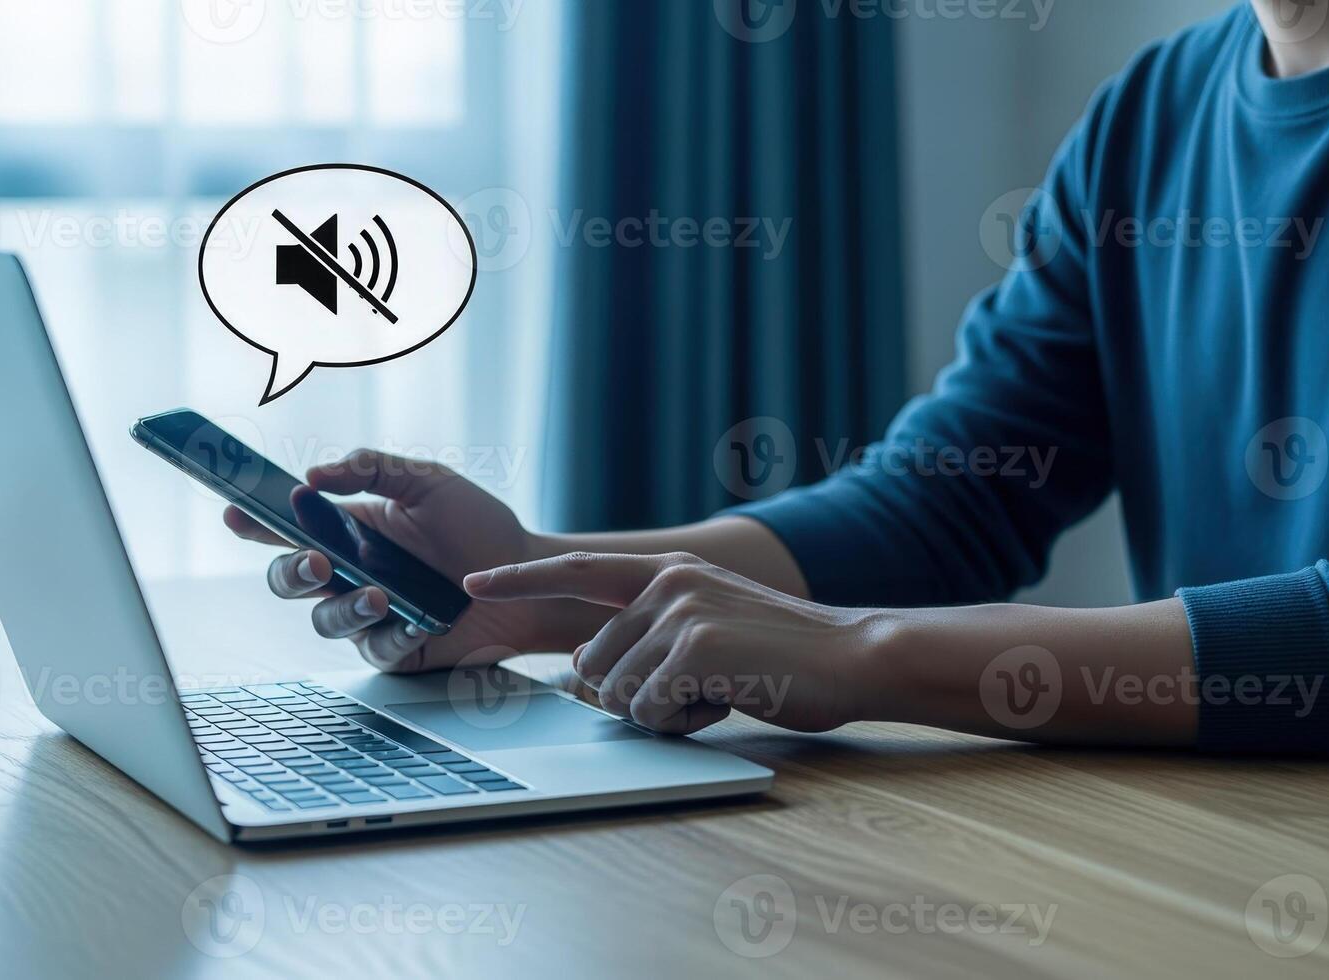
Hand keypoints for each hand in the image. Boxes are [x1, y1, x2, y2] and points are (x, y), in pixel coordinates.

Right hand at [224, 449, 602, 671]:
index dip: (256, 523)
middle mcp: (350, 574)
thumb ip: (373, 466)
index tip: (236, 513)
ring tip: (377, 595)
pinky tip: (411, 621)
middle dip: (290, 572)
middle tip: (317, 562)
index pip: (288, 527)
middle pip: (288, 581)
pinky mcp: (396, 650)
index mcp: (348, 531)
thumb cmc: (478, 527)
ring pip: (325, 621)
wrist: (526, 577)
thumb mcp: (428, 481)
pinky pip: (376, 649)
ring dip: (344, 609)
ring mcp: (369, 616)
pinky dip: (390, 636)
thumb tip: (315, 473)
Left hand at [463, 552, 881, 733]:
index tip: (475, 581)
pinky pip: (649, 710)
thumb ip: (651, 640)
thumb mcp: (710, 633)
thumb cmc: (784, 656)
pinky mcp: (695, 650)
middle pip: (593, 663)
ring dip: (659, 713)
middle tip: (697, 691)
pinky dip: (680, 723)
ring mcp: (681, 613)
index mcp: (670, 571)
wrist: (853, 657)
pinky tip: (726, 701)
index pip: (579, 571)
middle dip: (631, 695)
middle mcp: (668, 583)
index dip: (522, 578)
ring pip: (616, 692)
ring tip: (717, 692)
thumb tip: (583, 675)